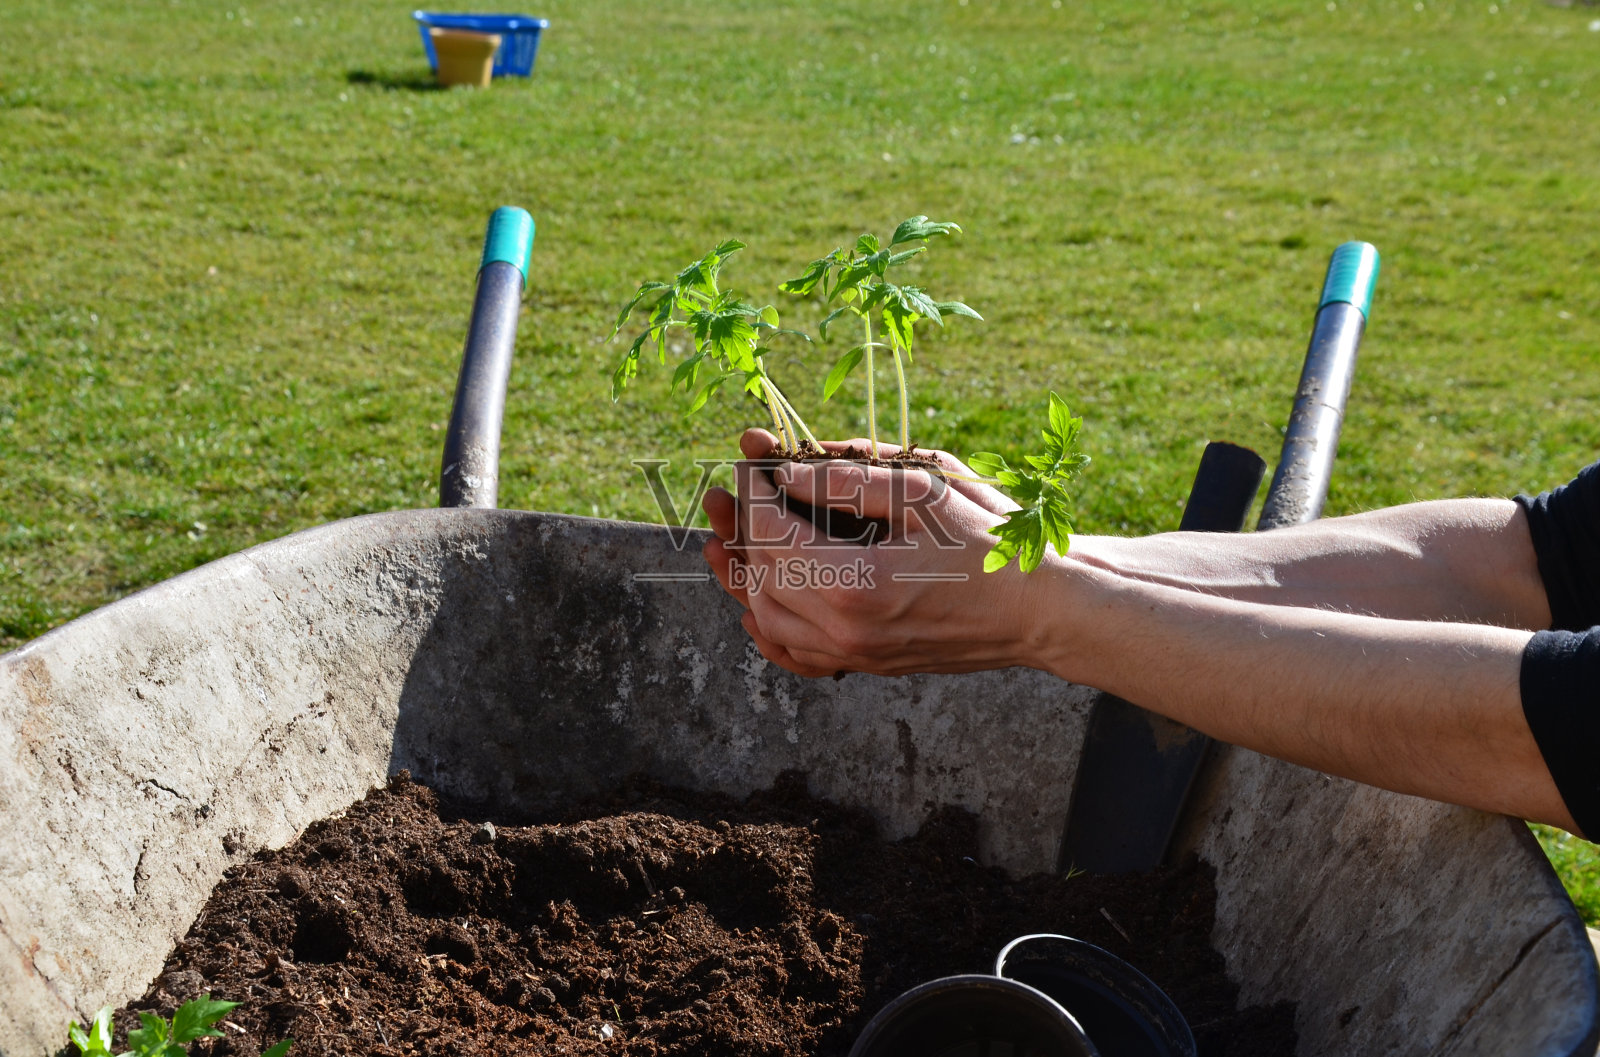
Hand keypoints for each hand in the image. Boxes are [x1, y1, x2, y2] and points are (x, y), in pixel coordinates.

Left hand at [702, 428, 1058, 676]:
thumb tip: (786, 473)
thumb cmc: (992, 543)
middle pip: (760, 576)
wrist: (1042, 609)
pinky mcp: (869, 664)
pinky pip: (797, 657)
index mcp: (854, 583)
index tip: (752, 458)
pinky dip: (767, 630)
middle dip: (740, 526)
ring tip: (727, 540)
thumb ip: (846, 481)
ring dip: (744, 576)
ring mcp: (856, 654)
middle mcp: (845, 629)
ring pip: (768, 619)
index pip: (771, 533)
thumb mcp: (923, 491)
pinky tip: (756, 606)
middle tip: (731, 489)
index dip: (753, 489)